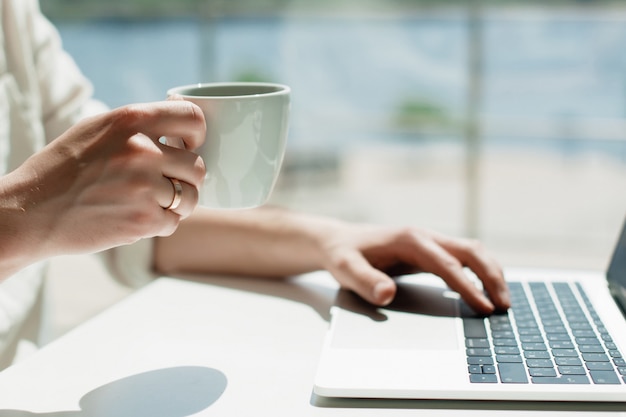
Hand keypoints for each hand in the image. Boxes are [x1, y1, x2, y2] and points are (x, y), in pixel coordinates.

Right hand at [0, 100, 205, 270]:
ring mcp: (144, 187)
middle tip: (167, 182)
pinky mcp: (142, 220)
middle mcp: (141, 151)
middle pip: (198, 165)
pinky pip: (174, 222)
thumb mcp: (97, 129)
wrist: (31, 211)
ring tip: (152, 201)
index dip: (198, 135)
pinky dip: (160, 223)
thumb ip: (139, 125)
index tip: (189, 146)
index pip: (193, 119)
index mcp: (131, 121)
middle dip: (187, 177)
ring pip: (191, 197)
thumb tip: (182, 124)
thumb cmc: (64, 168)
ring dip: (178, 203)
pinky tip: (136, 217)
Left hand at [320, 224, 509, 313]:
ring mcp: (429, 242)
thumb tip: (387, 295)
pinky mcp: (429, 251)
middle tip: (505, 305)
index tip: (484, 307)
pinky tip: (485, 291)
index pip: (446, 264)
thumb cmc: (343, 255)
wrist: (338, 241)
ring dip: (490, 272)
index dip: (468, 286)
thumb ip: (365, 281)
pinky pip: (462, 258)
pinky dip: (479, 272)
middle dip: (491, 276)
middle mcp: (424, 236)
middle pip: (470, 251)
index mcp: (409, 239)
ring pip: (471, 251)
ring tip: (504, 300)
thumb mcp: (345, 269)